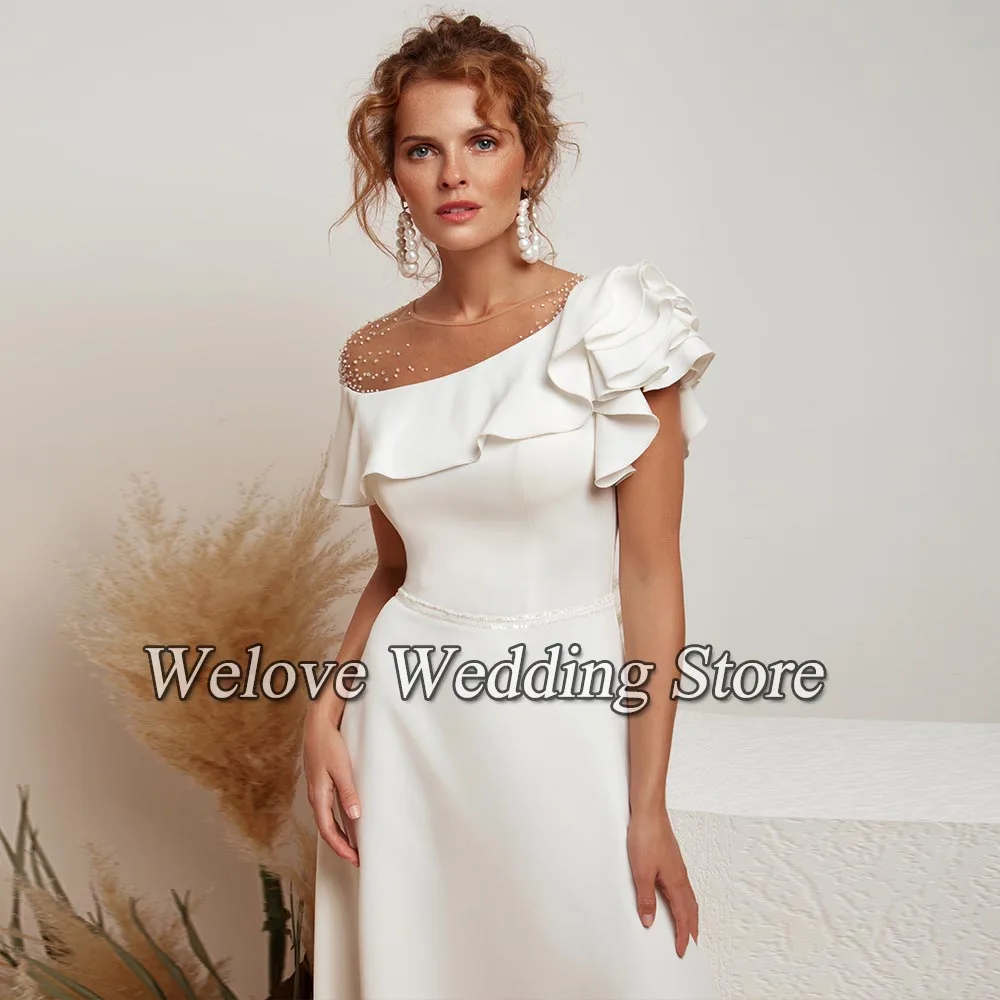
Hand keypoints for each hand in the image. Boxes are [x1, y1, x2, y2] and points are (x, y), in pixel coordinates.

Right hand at [304, 704, 360, 866]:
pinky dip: (338, 822)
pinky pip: (328, 811)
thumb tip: (354, 816)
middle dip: (341, 847)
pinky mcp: (321, 785)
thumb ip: (348, 793)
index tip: (354, 858)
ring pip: (327, 821)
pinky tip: (348, 822)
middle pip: (327, 830)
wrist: (316, 726)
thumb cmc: (328, 745)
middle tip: (356, 858)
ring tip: (353, 845)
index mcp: (319, 797)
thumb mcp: (342, 769)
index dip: (341, 848)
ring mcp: (317, 792)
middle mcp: (315, 798)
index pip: (329, 831)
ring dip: (340, 835)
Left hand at [626, 807, 698, 956]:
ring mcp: (677, 867)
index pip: (683, 917)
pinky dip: (682, 900)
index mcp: (675, 882)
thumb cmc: (646, 835)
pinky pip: (681, 887)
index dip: (683, 936)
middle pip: (691, 909)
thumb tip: (649, 922)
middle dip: (692, 929)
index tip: (682, 952)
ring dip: (689, 915)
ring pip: (688, 898)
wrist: (648, 810)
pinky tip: (674, 898)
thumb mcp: (641, 872)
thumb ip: (646, 898)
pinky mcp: (671, 860)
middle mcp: (680, 876)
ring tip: (686, 927)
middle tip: (690, 946)